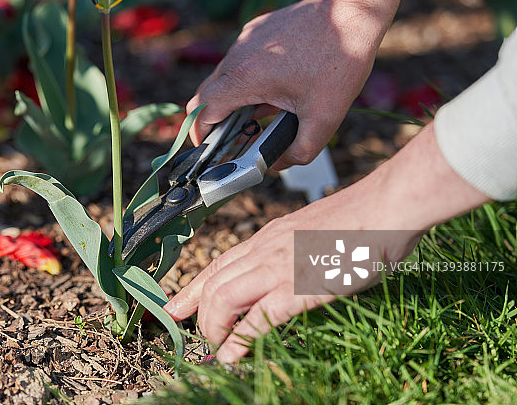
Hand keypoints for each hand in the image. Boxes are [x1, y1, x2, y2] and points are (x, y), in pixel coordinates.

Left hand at [163, 190, 420, 363]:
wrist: (386, 206)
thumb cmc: (360, 220)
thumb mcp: (313, 232)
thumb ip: (292, 249)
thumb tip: (287, 270)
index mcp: (268, 235)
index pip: (219, 262)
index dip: (193, 286)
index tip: (176, 302)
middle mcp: (265, 248)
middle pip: (212, 281)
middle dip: (193, 308)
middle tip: (181, 326)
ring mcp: (279, 267)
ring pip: (222, 298)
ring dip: (212, 326)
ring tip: (213, 346)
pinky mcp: (298, 287)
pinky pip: (258, 318)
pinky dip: (239, 340)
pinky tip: (232, 356)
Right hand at [187, 0, 406, 168]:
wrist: (353, 9)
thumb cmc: (341, 58)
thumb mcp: (325, 118)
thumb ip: (299, 152)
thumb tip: (276, 164)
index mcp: (246, 78)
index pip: (201, 110)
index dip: (199, 135)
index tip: (209, 150)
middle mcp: (238, 56)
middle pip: (206, 95)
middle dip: (215, 121)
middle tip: (234, 138)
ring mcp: (245, 40)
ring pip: (223, 77)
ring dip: (234, 99)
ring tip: (263, 112)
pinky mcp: (256, 30)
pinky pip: (240, 60)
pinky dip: (248, 79)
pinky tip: (278, 86)